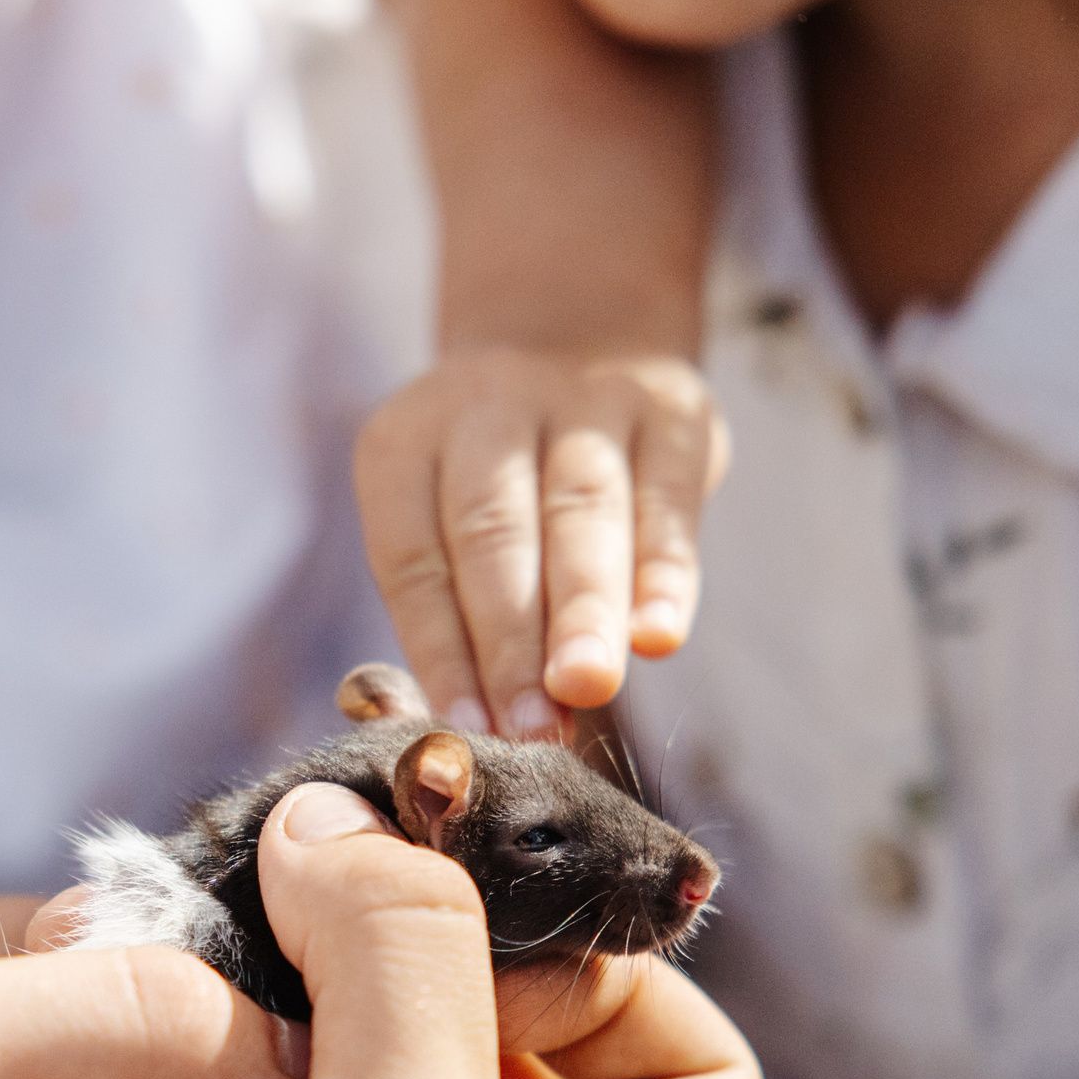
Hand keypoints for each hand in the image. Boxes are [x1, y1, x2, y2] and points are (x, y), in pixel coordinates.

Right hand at [0, 785, 754, 1078]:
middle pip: (497, 1048)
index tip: (480, 924)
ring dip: (273, 1012)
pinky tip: (143, 1038)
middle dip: (402, 963)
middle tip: (313, 898)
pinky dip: (187, 1069)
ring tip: (214, 968)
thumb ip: (401, 958)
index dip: (608, 969)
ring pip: (339, 1075)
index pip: (686, 1068)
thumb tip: (342, 820)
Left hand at [355, 346, 726, 737]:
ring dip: (583, 609)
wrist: (579, 343)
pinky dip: (664, 572)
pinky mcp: (671, 408)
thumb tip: (482, 735)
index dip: (441, 650)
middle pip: (494, 532)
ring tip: (586, 689)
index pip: (415, 558)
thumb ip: (457, 618)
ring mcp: (583, 399)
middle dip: (513, 640)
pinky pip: (668, 497)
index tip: (467, 730)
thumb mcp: (447, 518)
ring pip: (580, 510)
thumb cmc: (500, 484)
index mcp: (406, 442)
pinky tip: (659, 638)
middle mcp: (488, 407)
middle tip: (532, 729)